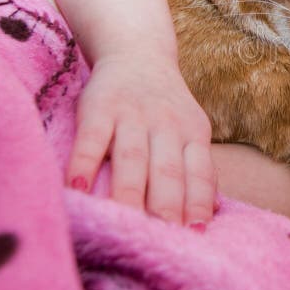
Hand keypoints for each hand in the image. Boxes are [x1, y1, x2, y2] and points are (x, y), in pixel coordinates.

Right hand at [66, 53, 215, 226]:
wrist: (138, 51)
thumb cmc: (167, 106)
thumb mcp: (192, 130)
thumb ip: (198, 167)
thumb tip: (210, 213)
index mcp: (194, 134)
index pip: (200, 173)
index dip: (198, 203)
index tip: (195, 233)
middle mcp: (168, 125)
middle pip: (168, 171)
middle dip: (167, 206)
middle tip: (162, 238)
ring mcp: (134, 115)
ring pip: (133, 159)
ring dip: (128, 193)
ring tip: (124, 224)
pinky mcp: (100, 107)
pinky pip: (92, 139)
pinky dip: (84, 163)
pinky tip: (78, 188)